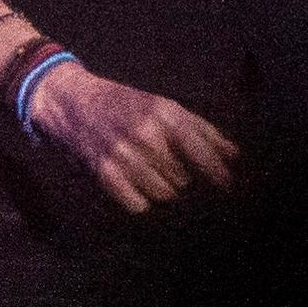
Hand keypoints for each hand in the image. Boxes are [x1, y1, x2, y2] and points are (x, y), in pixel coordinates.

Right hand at [26, 58, 240, 213]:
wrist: (71, 100)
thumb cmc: (124, 104)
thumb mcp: (163, 107)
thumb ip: (202, 131)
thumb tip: (237, 156)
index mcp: (167, 114)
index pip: (204, 152)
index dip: (221, 176)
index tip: (234, 192)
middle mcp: (147, 134)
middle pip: (186, 180)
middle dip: (184, 179)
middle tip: (170, 170)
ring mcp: (125, 155)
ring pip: (164, 194)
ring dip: (162, 190)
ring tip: (150, 173)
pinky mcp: (105, 174)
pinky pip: (139, 205)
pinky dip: (140, 200)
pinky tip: (133, 183)